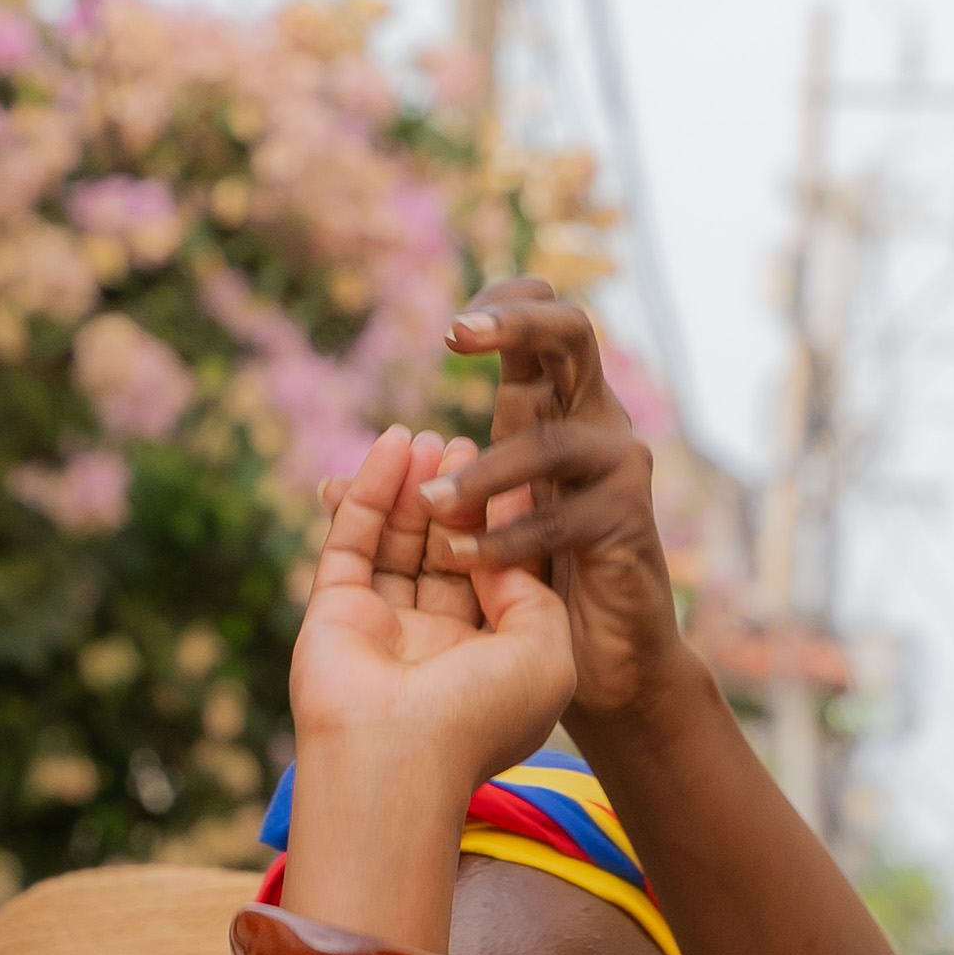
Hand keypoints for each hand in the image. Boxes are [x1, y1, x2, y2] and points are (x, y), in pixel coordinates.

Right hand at [288, 421, 574, 788]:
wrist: (396, 757)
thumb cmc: (480, 715)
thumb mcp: (546, 651)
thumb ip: (534, 588)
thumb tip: (502, 543)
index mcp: (488, 662)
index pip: (498, 578)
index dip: (506, 525)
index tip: (517, 472)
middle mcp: (434, 645)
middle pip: (447, 555)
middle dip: (456, 501)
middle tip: (465, 445)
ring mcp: (381, 627)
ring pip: (398, 543)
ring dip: (415, 489)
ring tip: (430, 438)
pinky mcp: (334, 610)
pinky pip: (353, 539)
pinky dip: (371, 491)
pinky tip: (393, 445)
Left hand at [426, 281, 687, 723]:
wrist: (604, 649)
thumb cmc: (533, 575)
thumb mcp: (465, 525)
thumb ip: (402, 502)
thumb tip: (329, 488)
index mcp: (553, 404)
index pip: (538, 322)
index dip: (501, 305)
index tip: (448, 330)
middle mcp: (592, 419)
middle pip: (573, 334)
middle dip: (516, 324)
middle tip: (455, 334)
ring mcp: (615, 467)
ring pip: (554, 441)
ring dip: (484, 473)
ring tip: (428, 502)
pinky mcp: (624, 523)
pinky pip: (558, 520)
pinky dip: (503, 541)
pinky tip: (458, 558)